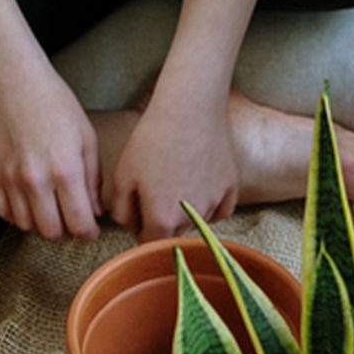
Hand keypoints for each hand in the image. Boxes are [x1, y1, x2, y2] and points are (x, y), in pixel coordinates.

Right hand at [0, 64, 102, 240]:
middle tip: (71, 220)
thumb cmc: (55, 105)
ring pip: (26, 225)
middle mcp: (36, 179)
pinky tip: (28, 201)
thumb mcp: (87, 138)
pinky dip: (17, 214)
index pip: (79, 224)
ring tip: (51, 208)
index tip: (90, 230)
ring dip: (41, 224)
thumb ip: (93, 180)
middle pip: (51, 232)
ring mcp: (9, 179)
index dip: (88, 233)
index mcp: (66, 170)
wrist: (15, 82)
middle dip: (66, 232)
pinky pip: (3, 212)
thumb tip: (95, 211)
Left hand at [109, 94, 237, 241]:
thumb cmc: (152, 140)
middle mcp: (192, 219)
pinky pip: (218, 211)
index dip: (140, 229)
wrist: (188, 110)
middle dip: (161, 222)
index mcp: (162, 220)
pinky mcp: (231, 190)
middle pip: (173, 235)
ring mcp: (214, 204)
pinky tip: (197, 183)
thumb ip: (122, 212)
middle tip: (154, 191)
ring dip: (184, 212)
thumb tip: (131, 227)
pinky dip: (208, 204)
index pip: (148, 243)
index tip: (138, 213)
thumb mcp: (122, 176)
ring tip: (175, 178)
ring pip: (195, 222)